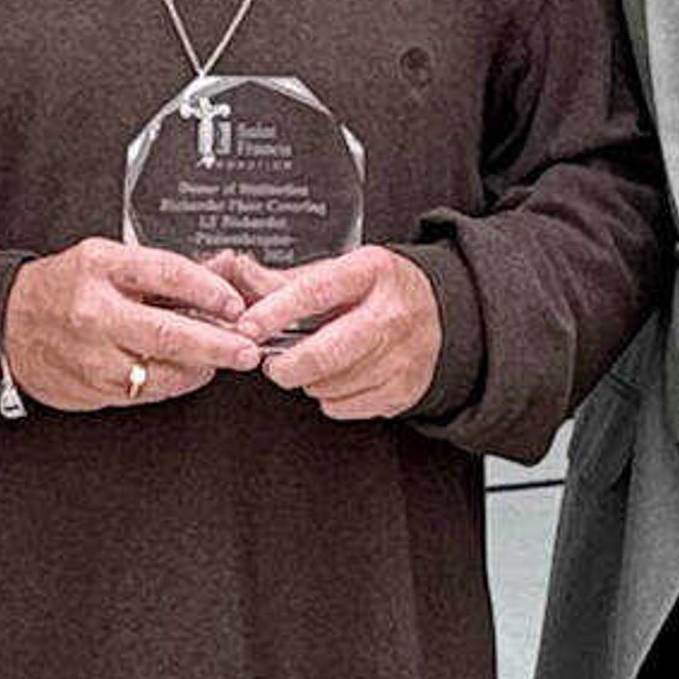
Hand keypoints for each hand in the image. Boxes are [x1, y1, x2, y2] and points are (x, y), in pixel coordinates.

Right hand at [1, 238, 265, 411]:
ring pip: (161, 372)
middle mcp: (95, 313)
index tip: (235, 305)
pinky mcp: (91, 388)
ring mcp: (92, 356)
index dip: (210, 291)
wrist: (6, 323)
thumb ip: (154, 272)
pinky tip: (180, 371)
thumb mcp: (103, 259)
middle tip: (246, 350)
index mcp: (100, 268)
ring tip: (216, 360)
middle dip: (218, 345)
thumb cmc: (61, 289)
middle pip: (169, 333)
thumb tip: (214, 288)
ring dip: (198, 369)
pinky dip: (170, 383)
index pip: (167, 274)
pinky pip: (144, 392)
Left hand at [235, 246, 444, 420]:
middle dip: (287, 365)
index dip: (276, 312)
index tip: (249, 327)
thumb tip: (239, 274)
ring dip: (308, 380)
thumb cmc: (377, 292)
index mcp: (371, 272)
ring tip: (313, 363)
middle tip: (273, 363)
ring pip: (332, 384)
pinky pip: (346, 406)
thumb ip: (287, 280)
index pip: (316, 292)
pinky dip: (329, 397)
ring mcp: (402, 355)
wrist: (439, 313)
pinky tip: (337, 378)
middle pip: (327, 352)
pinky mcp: (404, 389)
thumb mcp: (339, 271)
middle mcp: (391, 313)